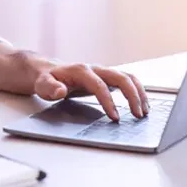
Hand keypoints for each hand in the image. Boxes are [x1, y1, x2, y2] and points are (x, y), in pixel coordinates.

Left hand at [33, 62, 149, 121]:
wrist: (46, 70)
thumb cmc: (45, 79)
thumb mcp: (42, 84)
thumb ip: (49, 87)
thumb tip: (61, 90)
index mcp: (81, 71)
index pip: (99, 85)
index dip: (108, 101)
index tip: (115, 117)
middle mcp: (95, 69)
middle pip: (121, 77)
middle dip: (132, 95)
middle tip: (138, 115)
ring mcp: (102, 73)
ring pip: (128, 77)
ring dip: (139, 93)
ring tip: (144, 111)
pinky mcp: (106, 78)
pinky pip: (126, 81)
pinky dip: (137, 92)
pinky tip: (140, 105)